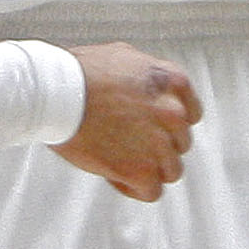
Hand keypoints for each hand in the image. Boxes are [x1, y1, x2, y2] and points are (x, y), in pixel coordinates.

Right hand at [50, 43, 201, 200]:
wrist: (57, 94)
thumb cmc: (79, 73)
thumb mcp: (125, 57)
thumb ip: (146, 76)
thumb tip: (146, 89)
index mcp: (172, 82)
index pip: (191, 113)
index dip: (171, 124)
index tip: (157, 128)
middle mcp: (172, 113)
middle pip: (180, 143)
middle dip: (158, 145)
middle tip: (130, 143)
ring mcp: (159, 144)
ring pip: (171, 170)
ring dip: (149, 168)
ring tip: (122, 160)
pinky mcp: (141, 171)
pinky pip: (151, 191)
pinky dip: (133, 187)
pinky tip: (115, 175)